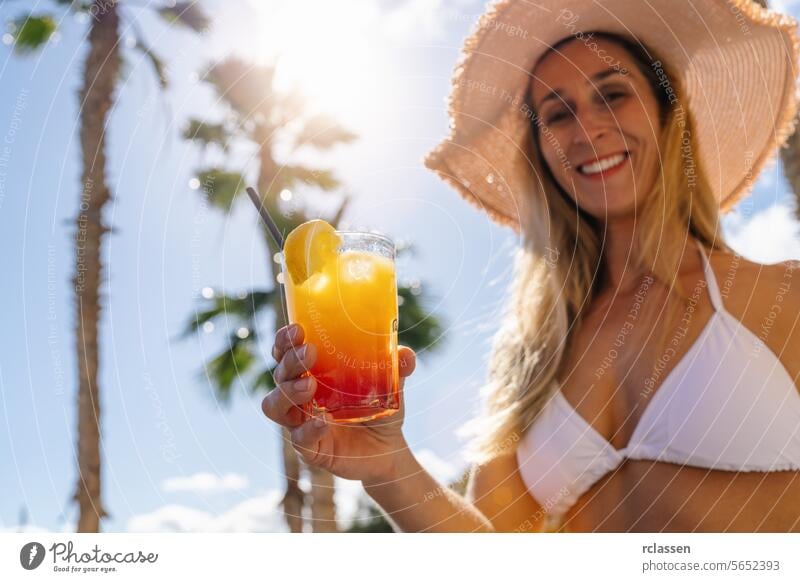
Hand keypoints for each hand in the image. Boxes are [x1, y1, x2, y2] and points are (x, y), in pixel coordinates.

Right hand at [262, 323, 416, 483]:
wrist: (388, 449)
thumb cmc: (379, 408)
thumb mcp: (391, 384)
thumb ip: (397, 367)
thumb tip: (406, 354)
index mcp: (311, 373)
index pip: (286, 353)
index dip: (284, 341)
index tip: (297, 329)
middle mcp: (299, 396)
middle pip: (279, 375)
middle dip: (289, 361)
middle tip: (310, 352)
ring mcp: (300, 423)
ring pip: (274, 406)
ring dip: (289, 392)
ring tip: (310, 385)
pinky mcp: (310, 448)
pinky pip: (299, 439)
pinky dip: (309, 429)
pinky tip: (324, 421)